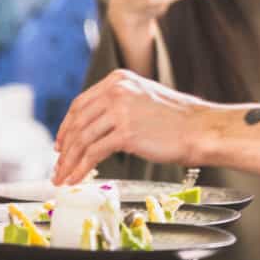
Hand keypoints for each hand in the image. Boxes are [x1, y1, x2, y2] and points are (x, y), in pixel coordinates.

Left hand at [52, 69, 210, 183]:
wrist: (201, 129)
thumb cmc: (179, 120)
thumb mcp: (144, 100)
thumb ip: (120, 106)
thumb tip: (95, 128)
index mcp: (119, 80)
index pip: (81, 103)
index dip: (67, 126)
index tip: (60, 143)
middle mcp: (116, 91)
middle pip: (78, 122)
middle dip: (64, 148)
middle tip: (58, 165)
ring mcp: (120, 110)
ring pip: (82, 139)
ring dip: (69, 162)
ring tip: (63, 177)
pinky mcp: (125, 132)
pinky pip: (93, 153)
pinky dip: (81, 168)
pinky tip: (76, 179)